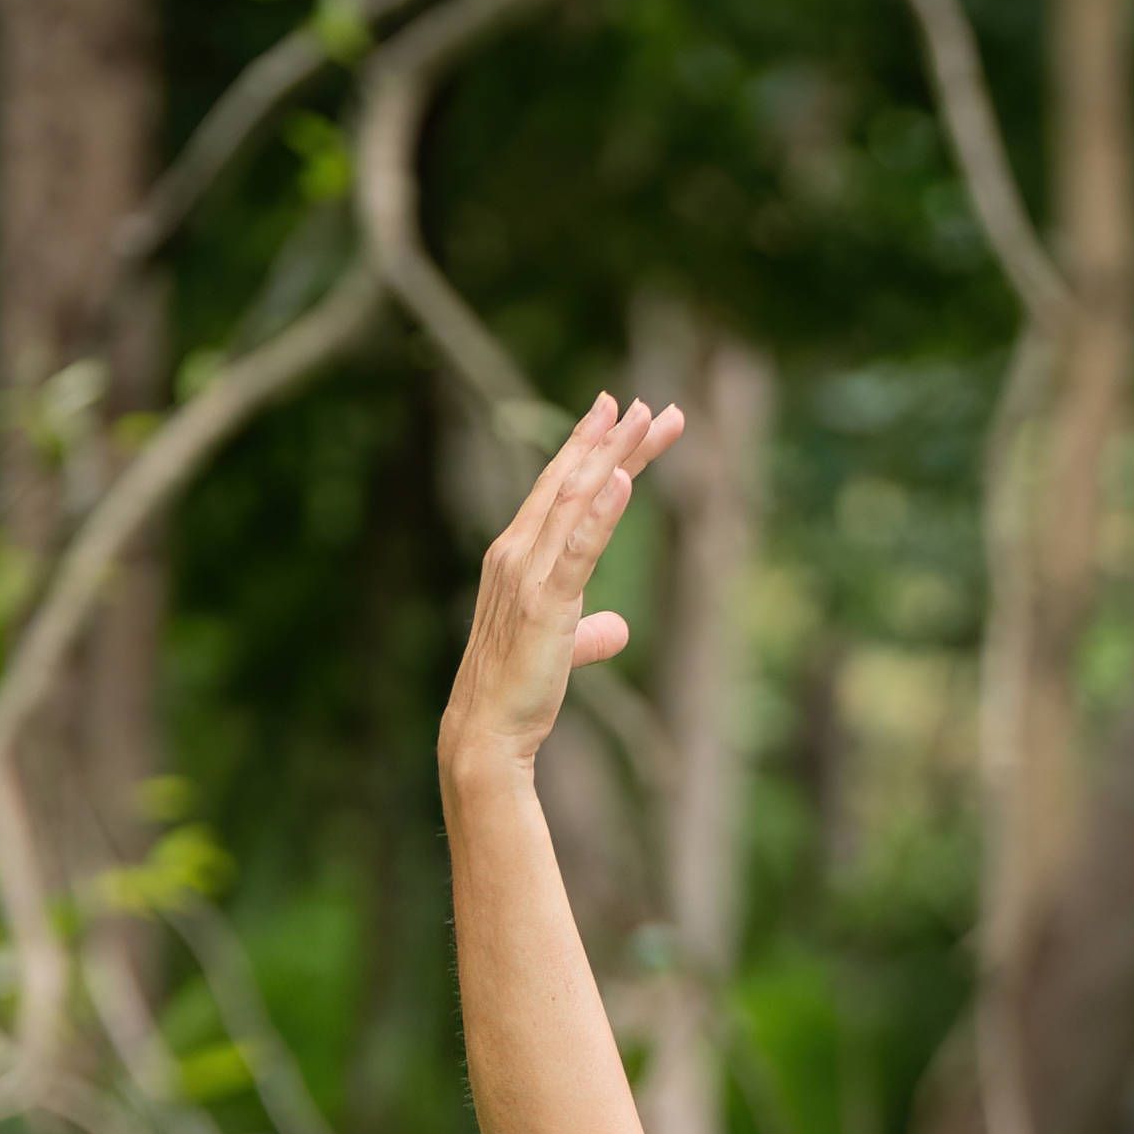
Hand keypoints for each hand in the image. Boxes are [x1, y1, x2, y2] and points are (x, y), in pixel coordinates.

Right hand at [445, 392, 685, 786]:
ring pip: (576, 501)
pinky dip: (601, 511)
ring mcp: (528, 574)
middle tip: (646, 403)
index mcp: (516, 554)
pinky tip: (624, 478)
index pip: (560, 489)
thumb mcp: (561, 651)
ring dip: (613, 456)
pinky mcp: (546, 603)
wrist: (487, 730)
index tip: (617, 412)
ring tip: (644, 420)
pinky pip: (578, 549)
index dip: (589, 447)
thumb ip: (589, 632)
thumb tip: (617, 628)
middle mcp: (516, 551)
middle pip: (571, 481)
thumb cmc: (518, 690)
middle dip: (610, 439)